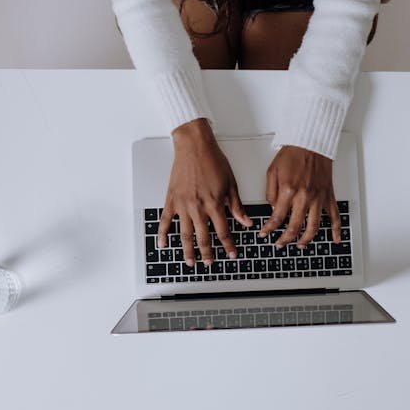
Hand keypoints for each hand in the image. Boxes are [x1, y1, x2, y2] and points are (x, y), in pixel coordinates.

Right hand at [157, 119, 252, 265]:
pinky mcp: (171, 200)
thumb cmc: (212, 160)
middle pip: (202, 238)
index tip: (231, 254)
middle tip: (210, 263)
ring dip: (187, 251)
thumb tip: (246, 222)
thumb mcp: (231, 183)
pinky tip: (163, 244)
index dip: (228, 245)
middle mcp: (197, 207)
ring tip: (190, 262)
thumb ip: (236, 206)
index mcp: (214, 204)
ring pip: (184, 234)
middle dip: (207, 253)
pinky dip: (163, 234)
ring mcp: (182, 205)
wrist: (194, 146)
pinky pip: (165, 221)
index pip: (223, 231)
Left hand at [258, 146, 340, 247]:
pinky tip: (334, 239)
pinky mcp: (328, 196)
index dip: (269, 229)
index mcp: (289, 191)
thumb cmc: (293, 154)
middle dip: (285, 239)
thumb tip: (273, 209)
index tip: (264, 234)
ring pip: (313, 226)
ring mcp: (318, 198)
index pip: (276, 218)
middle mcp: (304, 197)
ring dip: (306, 239)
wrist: (311, 143)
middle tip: (279, 243)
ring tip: (299, 245)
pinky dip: (336, 229)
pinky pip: (334, 216)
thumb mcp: (272, 171)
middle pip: (294, 227)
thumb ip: (271, 193)